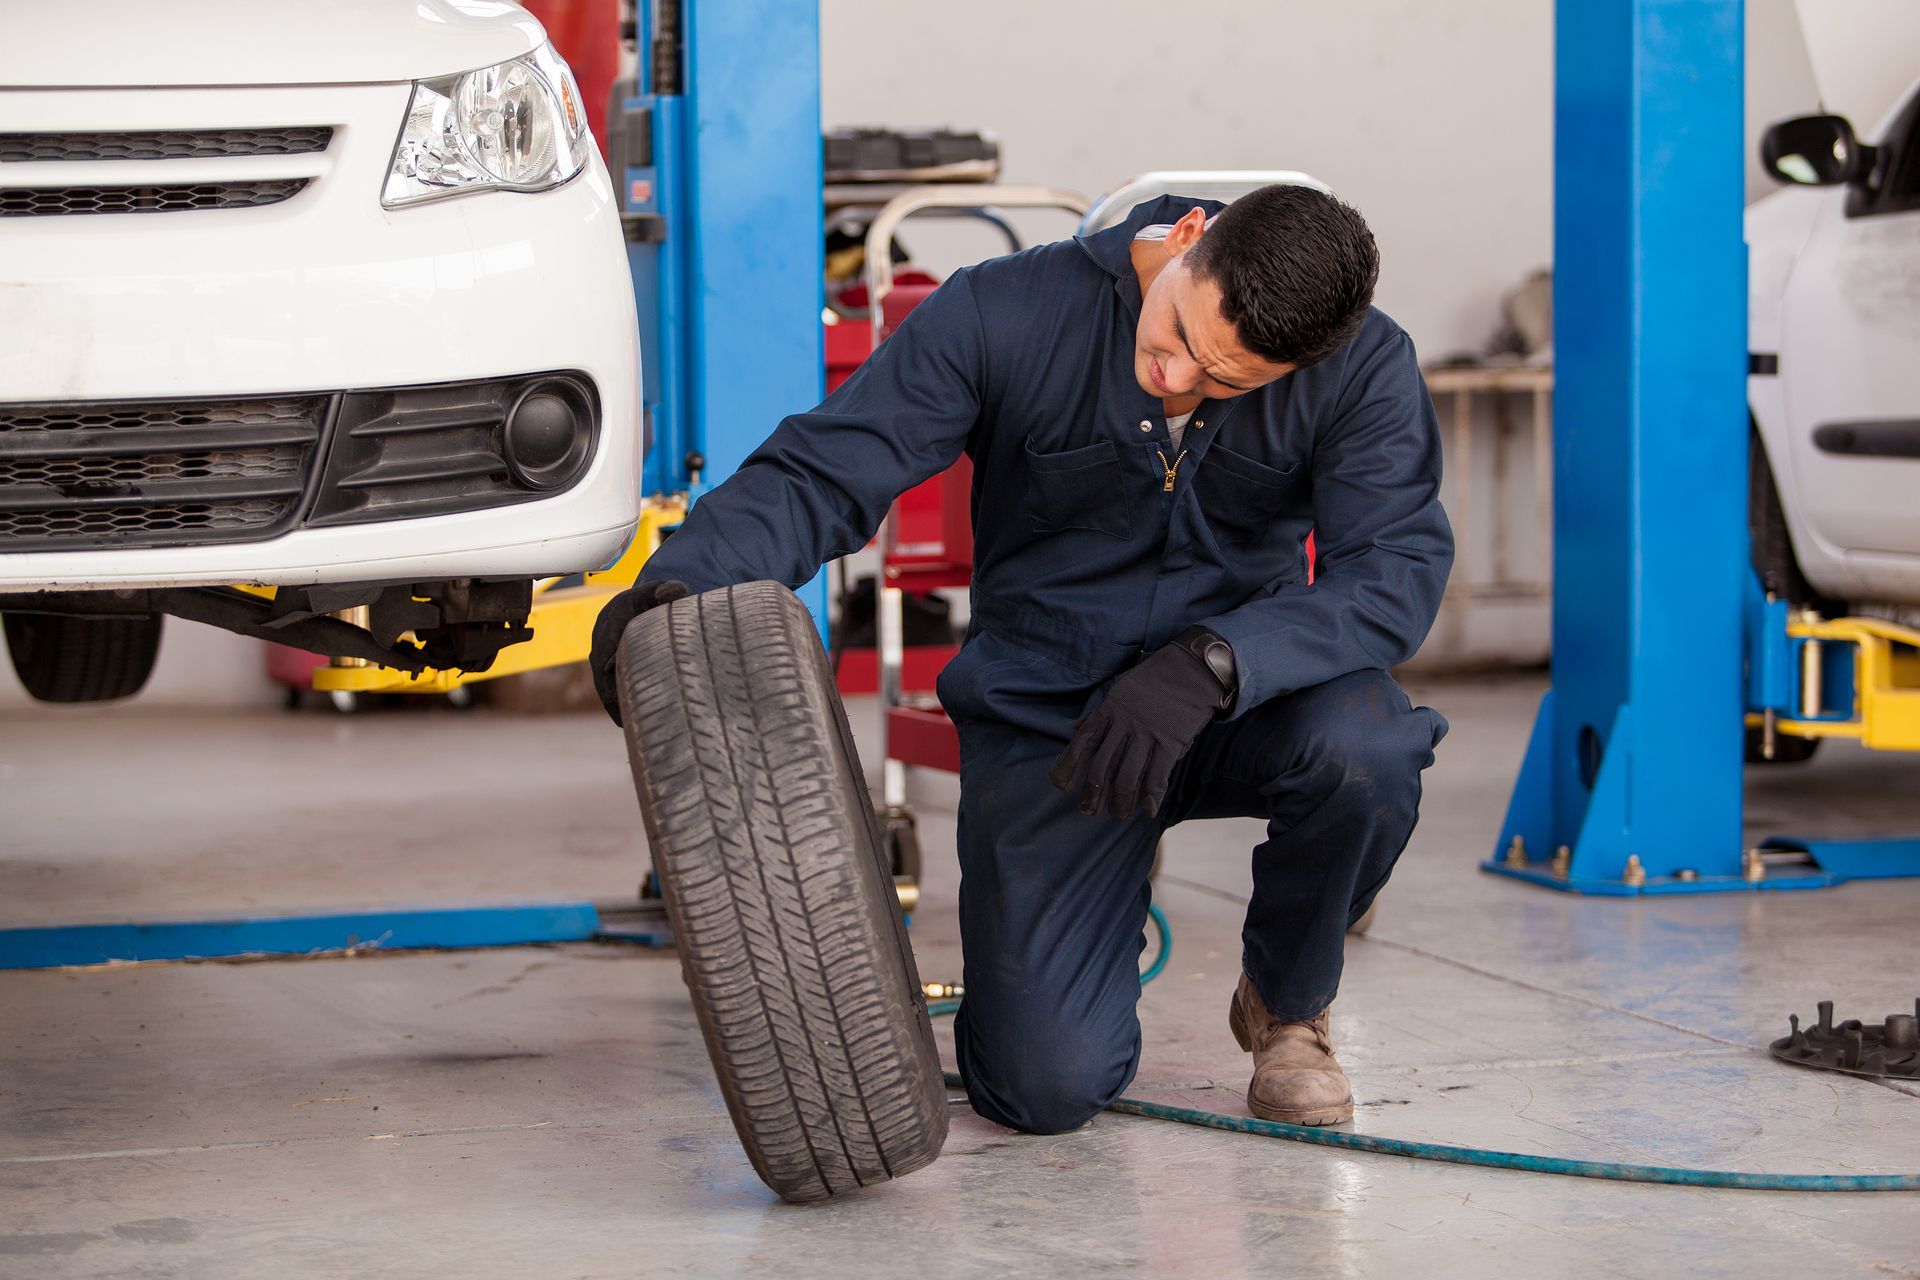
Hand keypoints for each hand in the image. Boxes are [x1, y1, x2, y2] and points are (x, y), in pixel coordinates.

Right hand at [590, 578, 689, 724]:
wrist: (645, 599)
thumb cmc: (661, 597)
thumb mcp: (667, 590)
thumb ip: (671, 590)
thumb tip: (671, 592)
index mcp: (616, 611)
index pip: (611, 637)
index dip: (613, 659)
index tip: (619, 680)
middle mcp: (602, 630)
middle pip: (601, 663)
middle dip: (610, 688)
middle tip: (623, 714)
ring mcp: (600, 646)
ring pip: (600, 677)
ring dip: (610, 700)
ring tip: (624, 724)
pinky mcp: (603, 660)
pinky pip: (604, 682)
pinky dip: (612, 700)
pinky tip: (625, 720)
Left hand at [1048, 628, 1234, 818]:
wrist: (1192, 669)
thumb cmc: (1154, 680)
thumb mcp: (1120, 689)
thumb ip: (1098, 713)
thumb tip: (1076, 728)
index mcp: (1110, 710)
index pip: (1083, 741)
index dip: (1068, 764)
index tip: (1059, 785)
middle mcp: (1124, 724)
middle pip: (1101, 765)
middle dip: (1092, 793)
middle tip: (1088, 811)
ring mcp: (1147, 734)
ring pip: (1127, 776)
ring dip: (1120, 801)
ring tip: (1118, 814)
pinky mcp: (1171, 743)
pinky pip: (1157, 775)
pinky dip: (1152, 796)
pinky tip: (1148, 810)